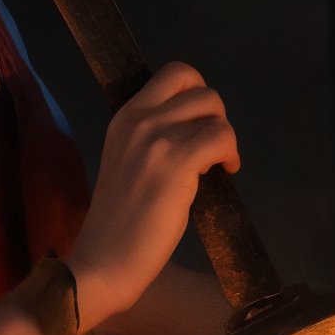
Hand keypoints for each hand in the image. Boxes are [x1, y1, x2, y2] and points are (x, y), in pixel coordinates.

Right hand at [66, 62, 238, 329]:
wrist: (104, 260)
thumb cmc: (118, 222)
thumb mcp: (128, 162)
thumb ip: (153, 139)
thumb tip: (194, 130)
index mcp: (123, 117)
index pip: (172, 74)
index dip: (197, 93)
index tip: (199, 125)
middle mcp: (138, 119)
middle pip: (197, 85)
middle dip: (215, 113)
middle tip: (213, 145)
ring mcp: (155, 139)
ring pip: (214, 111)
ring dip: (225, 138)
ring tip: (219, 165)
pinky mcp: (175, 162)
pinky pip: (220, 137)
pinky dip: (230, 153)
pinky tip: (225, 173)